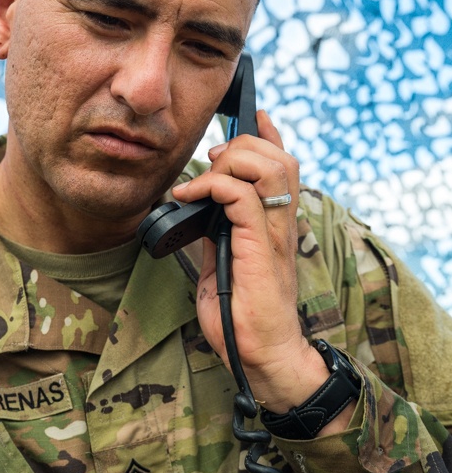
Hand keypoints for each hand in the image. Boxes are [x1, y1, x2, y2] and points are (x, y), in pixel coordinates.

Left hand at [173, 110, 344, 423]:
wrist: (261, 355)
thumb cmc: (242, 315)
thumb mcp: (222, 262)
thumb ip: (217, 232)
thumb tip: (198, 208)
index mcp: (274, 224)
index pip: (283, 164)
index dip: (269, 135)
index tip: (253, 116)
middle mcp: (281, 224)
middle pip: (279, 157)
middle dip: (243, 145)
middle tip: (212, 161)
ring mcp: (274, 235)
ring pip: (268, 168)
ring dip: (231, 161)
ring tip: (203, 176)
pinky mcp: (260, 249)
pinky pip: (241, 197)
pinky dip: (212, 187)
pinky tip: (189, 197)